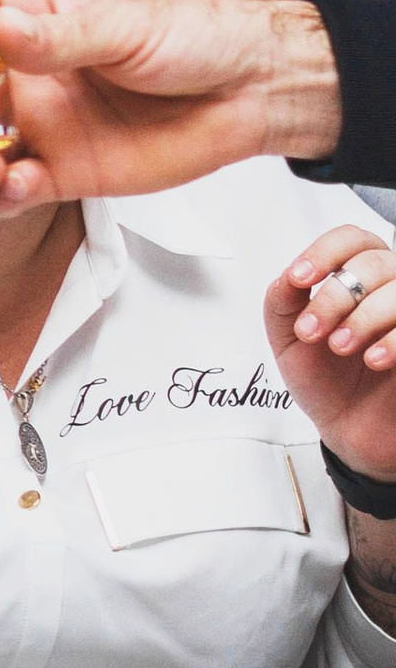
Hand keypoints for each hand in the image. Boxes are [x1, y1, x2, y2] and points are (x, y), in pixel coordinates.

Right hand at [0, 0, 342, 199]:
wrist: (254, 88)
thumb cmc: (196, 33)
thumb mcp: (124, 22)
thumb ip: (60, 34)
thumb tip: (1, 28)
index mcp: (33, 16)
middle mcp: (25, 72)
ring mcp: (41, 122)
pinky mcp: (64, 170)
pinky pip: (16, 187)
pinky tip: (4, 187)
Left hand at [271, 224, 395, 469]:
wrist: (349, 428)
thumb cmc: (324, 378)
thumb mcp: (288, 339)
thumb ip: (282, 302)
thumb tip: (288, 277)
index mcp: (357, 275)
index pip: (350, 239)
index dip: (325, 253)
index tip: (300, 279)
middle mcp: (390, 287)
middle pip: (374, 262)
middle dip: (335, 297)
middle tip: (312, 333)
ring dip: (365, 316)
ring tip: (340, 347)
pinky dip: (394, 340)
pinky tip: (374, 359)